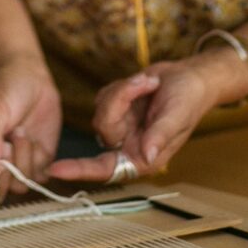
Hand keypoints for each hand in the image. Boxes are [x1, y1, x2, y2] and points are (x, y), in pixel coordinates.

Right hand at [0, 54, 61, 199]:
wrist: (28, 76)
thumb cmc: (2, 87)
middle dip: (6, 172)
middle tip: (9, 142)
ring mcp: (13, 166)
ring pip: (19, 187)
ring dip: (22, 158)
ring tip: (20, 130)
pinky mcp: (35, 164)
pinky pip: (38, 177)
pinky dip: (37, 159)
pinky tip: (32, 136)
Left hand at [48, 61, 215, 182]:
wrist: (191, 77)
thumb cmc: (190, 99)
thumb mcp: (177, 116)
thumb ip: (160, 136)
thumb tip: (147, 156)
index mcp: (144, 158)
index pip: (106, 169)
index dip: (80, 171)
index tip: (56, 170)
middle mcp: (128, 146)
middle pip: (103, 127)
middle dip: (121, 100)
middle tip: (146, 83)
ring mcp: (120, 126)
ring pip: (102, 109)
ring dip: (125, 91)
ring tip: (149, 83)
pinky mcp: (115, 108)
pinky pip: (104, 96)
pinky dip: (122, 85)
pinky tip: (143, 83)